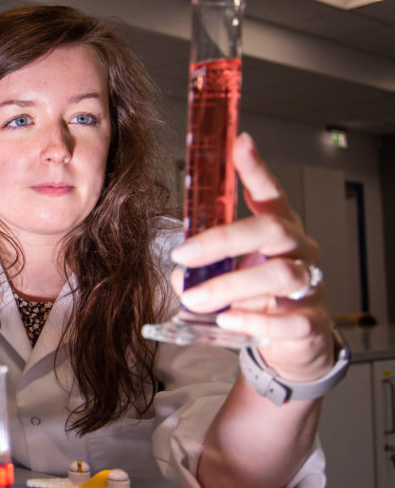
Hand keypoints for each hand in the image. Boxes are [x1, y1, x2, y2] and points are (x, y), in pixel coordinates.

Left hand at [169, 133, 334, 381]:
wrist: (292, 342)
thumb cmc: (258, 298)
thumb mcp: (227, 276)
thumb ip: (201, 271)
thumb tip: (178, 276)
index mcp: (277, 231)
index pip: (270, 194)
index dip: (256, 169)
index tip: (239, 144)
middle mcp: (298, 251)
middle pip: (271, 230)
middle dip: (223, 240)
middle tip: (183, 255)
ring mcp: (309, 285)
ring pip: (281, 273)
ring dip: (231, 285)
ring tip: (196, 299)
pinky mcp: (310, 322)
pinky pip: (287, 319)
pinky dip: (253, 319)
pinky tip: (228, 319)